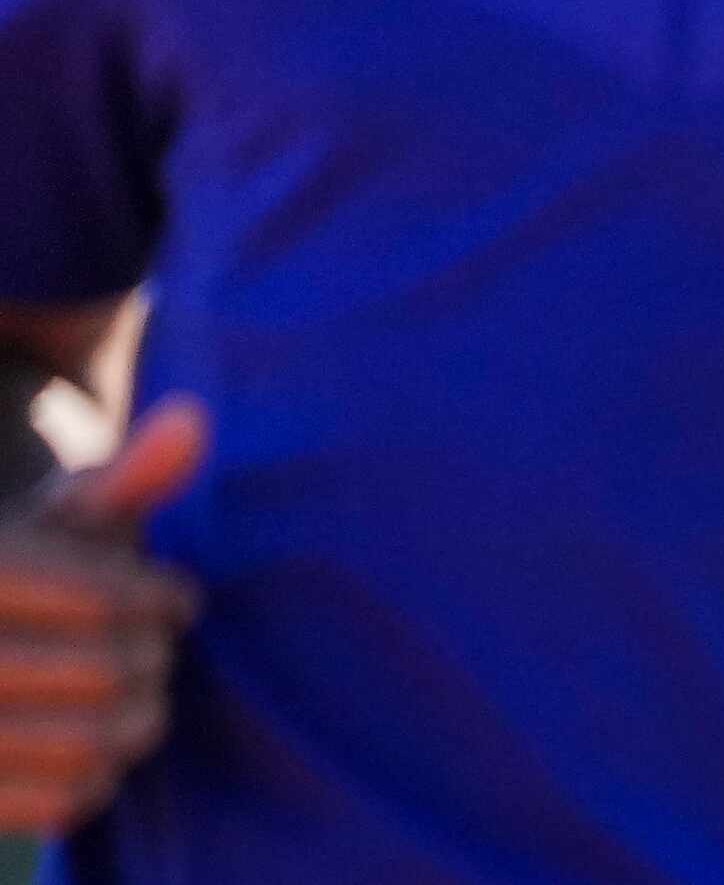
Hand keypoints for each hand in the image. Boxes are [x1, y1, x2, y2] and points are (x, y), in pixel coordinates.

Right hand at [0, 397, 205, 832]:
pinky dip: (99, 778)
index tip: (178, 601)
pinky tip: (95, 746)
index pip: (102, 595)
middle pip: (106, 672)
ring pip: (91, 744)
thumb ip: (128, 476)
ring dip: (138, 722)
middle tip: (156, 652)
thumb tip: (193, 420)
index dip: (162, 598)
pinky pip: (63, 803)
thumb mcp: (65, 520)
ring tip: (141, 698)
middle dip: (153, 659)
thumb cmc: (31, 572)